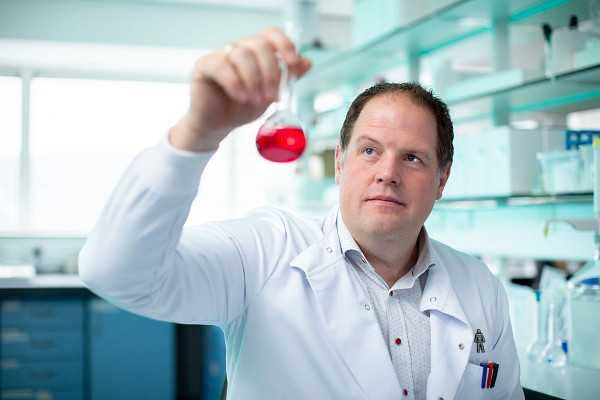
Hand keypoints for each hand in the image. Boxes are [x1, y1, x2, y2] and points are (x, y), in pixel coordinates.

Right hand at [170, 27, 311, 151]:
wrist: (218, 126)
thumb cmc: (243, 108)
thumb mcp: (270, 94)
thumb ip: (287, 78)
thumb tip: (307, 62)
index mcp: (256, 51)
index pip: (271, 34)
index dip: (284, 44)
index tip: (293, 63)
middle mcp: (239, 48)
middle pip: (259, 45)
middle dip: (271, 71)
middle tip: (272, 96)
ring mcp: (220, 55)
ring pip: (242, 55)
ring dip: (254, 79)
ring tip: (256, 100)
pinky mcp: (204, 66)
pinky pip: (221, 66)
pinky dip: (235, 83)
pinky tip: (241, 97)